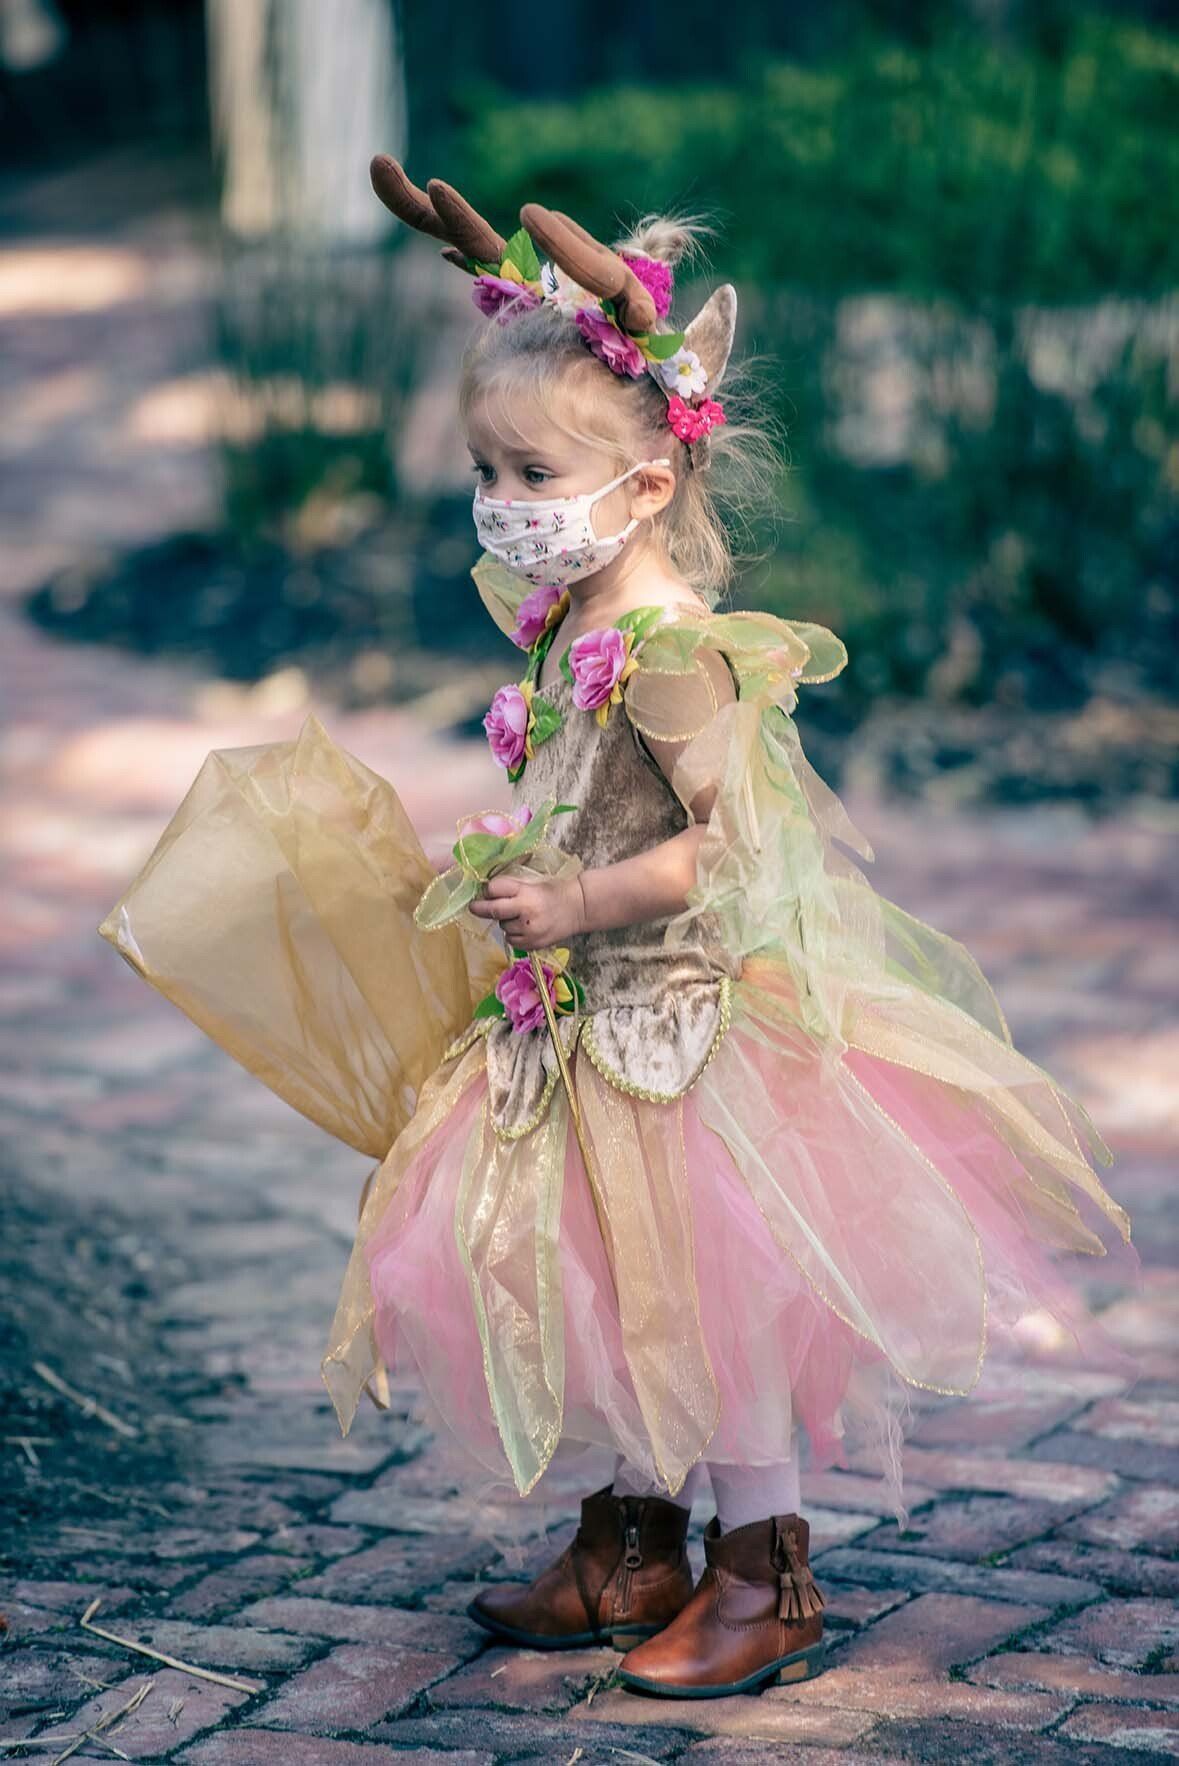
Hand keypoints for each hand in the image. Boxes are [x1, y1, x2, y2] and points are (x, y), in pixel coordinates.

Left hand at [468, 874, 584, 950]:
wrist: (579, 909)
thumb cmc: (553, 892)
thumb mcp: (533, 883)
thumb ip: (511, 888)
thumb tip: (485, 893)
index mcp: (527, 892)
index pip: (495, 889)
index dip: (487, 890)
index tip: (485, 891)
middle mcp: (526, 912)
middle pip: (493, 910)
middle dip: (479, 908)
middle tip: (474, 907)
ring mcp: (529, 931)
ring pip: (503, 927)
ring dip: (505, 921)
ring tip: (520, 916)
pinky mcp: (532, 944)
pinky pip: (511, 940)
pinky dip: (514, 934)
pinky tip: (526, 927)